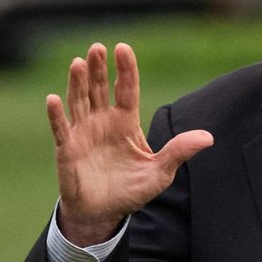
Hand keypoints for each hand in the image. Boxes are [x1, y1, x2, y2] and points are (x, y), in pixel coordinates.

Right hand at [45, 42, 212, 246]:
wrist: (104, 214)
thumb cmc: (131, 190)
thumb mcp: (160, 172)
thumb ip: (179, 151)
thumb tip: (209, 137)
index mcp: (126, 122)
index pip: (126, 89)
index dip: (125, 69)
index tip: (123, 48)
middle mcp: (102, 121)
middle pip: (99, 88)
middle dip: (98, 68)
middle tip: (97, 47)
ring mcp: (83, 132)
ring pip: (79, 101)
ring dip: (77, 83)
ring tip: (78, 63)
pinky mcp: (67, 148)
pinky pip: (60, 128)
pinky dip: (56, 115)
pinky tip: (53, 99)